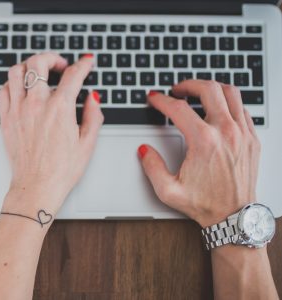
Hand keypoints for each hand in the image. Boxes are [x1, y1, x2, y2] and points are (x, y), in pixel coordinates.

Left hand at [0, 52, 103, 214]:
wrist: (37, 187)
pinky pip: (4, 90)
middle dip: (52, 58)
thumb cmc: (61, 170)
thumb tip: (93, 98)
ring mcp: (18, 110)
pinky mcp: (6, 119)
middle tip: (60, 65)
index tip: (87, 62)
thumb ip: (94, 115)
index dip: (84, 64)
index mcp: (60, 109)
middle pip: (39, 63)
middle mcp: (36, 105)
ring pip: (17, 71)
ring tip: (39, 73)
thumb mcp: (88, 143)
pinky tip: (23, 89)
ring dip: (30, 66)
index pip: (73, 75)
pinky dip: (13, 83)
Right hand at [139, 80, 260, 227]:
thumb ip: (151, 167)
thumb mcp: (168, 190)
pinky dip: (229, 102)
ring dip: (211, 88)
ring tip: (198, 92)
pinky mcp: (252, 139)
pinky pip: (243, 108)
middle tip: (177, 90)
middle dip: (188, 84)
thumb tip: (144, 149)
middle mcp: (226, 133)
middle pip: (208, 89)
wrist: (234, 217)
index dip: (161, 100)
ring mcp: (242, 134)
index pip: (178, 108)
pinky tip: (218, 109)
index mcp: (204, 142)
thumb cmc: (205, 204)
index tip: (154, 99)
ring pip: (230, 93)